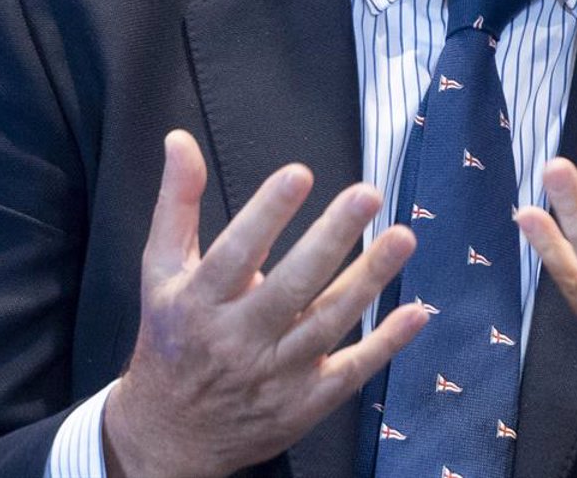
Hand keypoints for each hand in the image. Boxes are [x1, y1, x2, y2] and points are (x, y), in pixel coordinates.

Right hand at [102, 130, 428, 477]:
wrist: (169, 436)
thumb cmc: (170, 337)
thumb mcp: (161, 271)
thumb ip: (177, 204)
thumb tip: (180, 140)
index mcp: (198, 302)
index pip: (234, 253)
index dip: (266, 213)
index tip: (299, 173)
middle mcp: (236, 340)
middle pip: (290, 286)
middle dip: (331, 238)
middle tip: (368, 194)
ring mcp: (274, 375)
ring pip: (327, 324)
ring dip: (369, 280)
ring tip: (403, 237)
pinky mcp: (302, 404)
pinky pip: (349, 372)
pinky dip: (385, 345)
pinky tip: (416, 313)